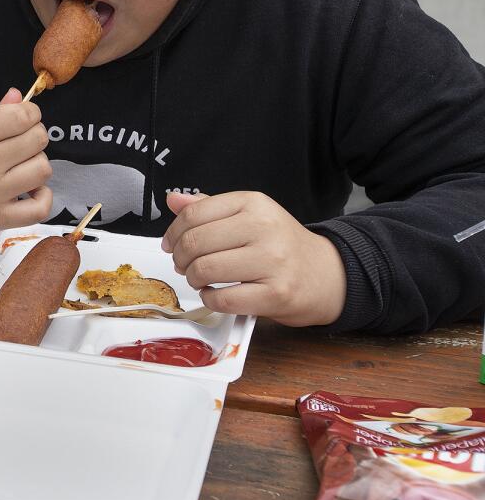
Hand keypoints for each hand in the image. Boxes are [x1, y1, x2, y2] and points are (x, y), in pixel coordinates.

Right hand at [0, 87, 52, 233]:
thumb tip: (19, 96)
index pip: (20, 116)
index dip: (31, 113)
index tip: (24, 118)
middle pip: (36, 140)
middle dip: (35, 136)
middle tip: (22, 142)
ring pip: (42, 169)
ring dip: (37, 164)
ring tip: (23, 166)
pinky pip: (39, 208)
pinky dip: (43, 197)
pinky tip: (31, 190)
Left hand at [161, 191, 346, 326]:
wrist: (328, 274)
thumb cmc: (283, 246)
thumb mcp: (250, 215)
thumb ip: (210, 208)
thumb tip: (173, 200)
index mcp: (254, 203)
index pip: (193, 214)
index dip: (173, 233)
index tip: (171, 244)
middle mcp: (264, 228)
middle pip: (195, 242)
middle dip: (181, 258)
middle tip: (184, 265)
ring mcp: (272, 261)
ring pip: (205, 270)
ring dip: (193, 279)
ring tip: (201, 279)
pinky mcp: (276, 293)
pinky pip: (222, 299)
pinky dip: (210, 299)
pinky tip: (216, 294)